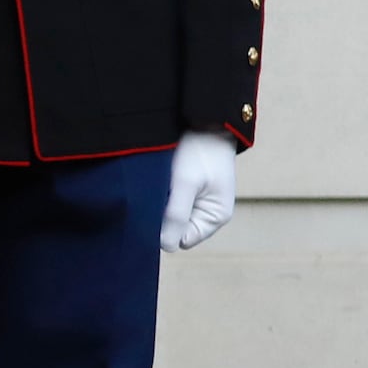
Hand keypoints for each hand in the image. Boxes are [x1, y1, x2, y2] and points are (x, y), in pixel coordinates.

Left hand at [161, 131, 238, 250]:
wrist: (204, 121)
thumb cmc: (199, 151)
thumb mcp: (186, 183)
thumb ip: (176, 215)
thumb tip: (166, 246)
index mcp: (215, 217)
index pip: (181, 240)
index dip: (164, 230)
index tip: (152, 211)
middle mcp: (206, 213)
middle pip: (174, 229)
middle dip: (160, 218)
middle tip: (152, 196)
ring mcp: (196, 202)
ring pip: (167, 216)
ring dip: (158, 205)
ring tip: (157, 185)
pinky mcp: (185, 190)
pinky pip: (166, 202)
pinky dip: (159, 195)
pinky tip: (156, 181)